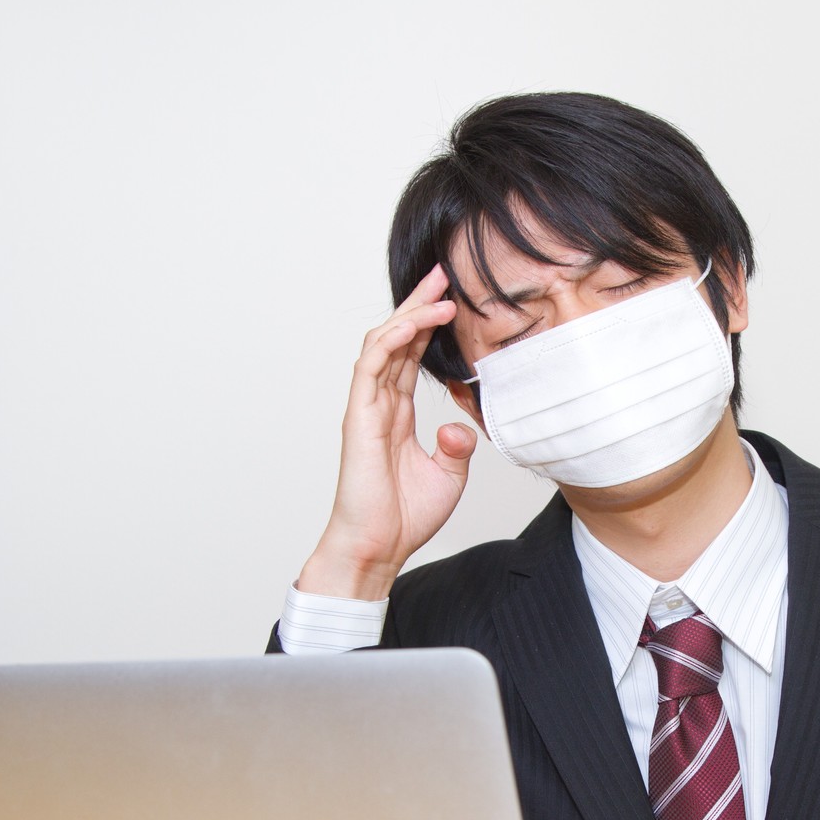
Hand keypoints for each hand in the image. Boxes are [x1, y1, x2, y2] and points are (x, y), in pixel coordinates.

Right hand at [297, 264, 476, 599]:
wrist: (378, 546)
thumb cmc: (404, 516)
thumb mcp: (447, 476)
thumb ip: (456, 448)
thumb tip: (459, 428)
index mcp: (396, 413)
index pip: (411, 356)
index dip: (429, 325)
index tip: (451, 298)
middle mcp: (379, 404)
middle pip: (397, 339)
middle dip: (419, 304)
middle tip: (443, 274)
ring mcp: (367, 407)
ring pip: (384, 343)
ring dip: (410, 313)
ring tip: (437, 290)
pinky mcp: (360, 417)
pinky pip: (372, 365)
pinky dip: (394, 340)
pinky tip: (417, 323)